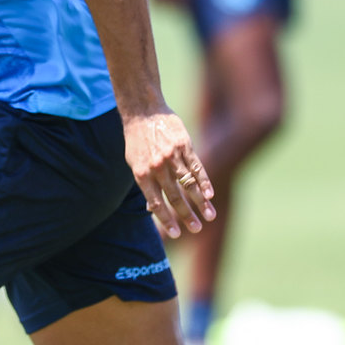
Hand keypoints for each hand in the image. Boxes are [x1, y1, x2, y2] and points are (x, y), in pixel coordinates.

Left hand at [123, 106, 214, 237]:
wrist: (143, 111)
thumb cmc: (137, 140)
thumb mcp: (133, 162)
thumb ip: (144, 183)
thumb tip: (152, 208)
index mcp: (142, 174)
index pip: (157, 203)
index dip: (167, 220)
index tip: (177, 233)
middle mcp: (157, 168)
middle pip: (175, 197)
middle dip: (187, 216)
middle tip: (197, 229)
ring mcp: (172, 157)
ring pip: (188, 185)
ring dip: (200, 203)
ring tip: (209, 216)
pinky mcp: (185, 146)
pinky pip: (196, 167)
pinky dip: (204, 182)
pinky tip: (210, 195)